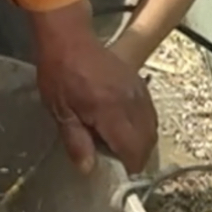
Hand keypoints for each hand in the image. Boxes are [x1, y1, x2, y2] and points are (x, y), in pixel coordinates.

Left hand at [30, 1, 157, 174]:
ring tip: (118, 143)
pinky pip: (149, 112)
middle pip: (148, 141)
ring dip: (141, 141)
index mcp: (111, 111)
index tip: (117, 172)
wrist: (69, 39)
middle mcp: (132, 103)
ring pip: (152, 127)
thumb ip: (75, 141)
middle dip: (137, 156)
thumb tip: (88, 169)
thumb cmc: (59, 74)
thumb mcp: (59, 110)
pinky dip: (142, 125)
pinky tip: (124, 125)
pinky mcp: (140, 83)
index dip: (128, 166)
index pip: (133, 150)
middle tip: (116, 159)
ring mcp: (139, 91)